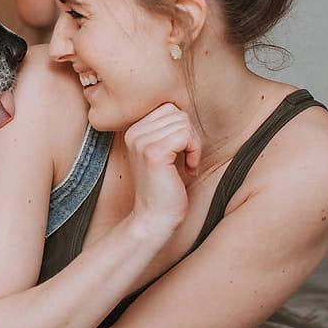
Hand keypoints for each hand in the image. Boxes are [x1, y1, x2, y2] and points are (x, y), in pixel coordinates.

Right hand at [123, 103, 201, 233]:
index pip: (167, 109)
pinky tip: (189, 169)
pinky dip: (194, 151)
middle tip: (188, 159)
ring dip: (193, 145)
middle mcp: (133, 133)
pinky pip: (185, 135)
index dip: (182, 129)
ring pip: (183, 123)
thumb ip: (165, 131)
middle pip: (176, 113)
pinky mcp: (154, 153)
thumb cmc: (163, 188)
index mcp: (133, 131)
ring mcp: (142, 142)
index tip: (181, 153)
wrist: (154, 218)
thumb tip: (183, 112)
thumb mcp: (160, 153)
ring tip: (187, 165)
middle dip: (190, 135)